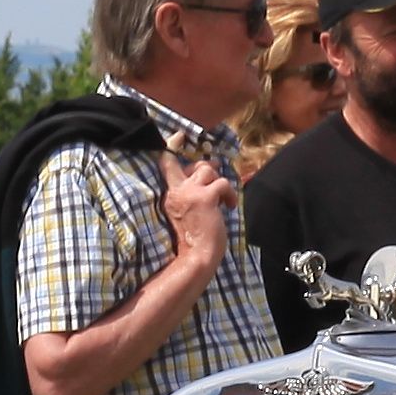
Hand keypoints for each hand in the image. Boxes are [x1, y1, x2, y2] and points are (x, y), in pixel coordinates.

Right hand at [156, 143, 238, 270]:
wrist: (195, 258)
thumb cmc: (193, 241)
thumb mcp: (186, 214)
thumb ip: (191, 196)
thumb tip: (207, 177)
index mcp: (170, 196)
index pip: (166, 164)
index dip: (172, 146)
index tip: (179, 136)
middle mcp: (176, 191)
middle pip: (193, 165)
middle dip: (208, 170)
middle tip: (216, 185)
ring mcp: (190, 193)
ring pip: (209, 170)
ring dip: (219, 183)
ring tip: (222, 200)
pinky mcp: (205, 198)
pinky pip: (223, 183)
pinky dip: (229, 194)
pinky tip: (228, 207)